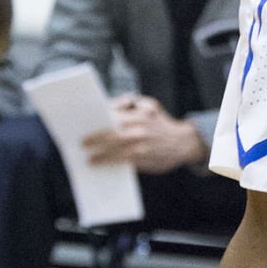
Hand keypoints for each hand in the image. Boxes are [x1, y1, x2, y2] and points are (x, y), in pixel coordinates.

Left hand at [82, 95, 206, 173]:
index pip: (114, 114)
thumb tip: (109, 105)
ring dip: (100, 155)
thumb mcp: (150, 106)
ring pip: (115, 150)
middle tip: (82, 143)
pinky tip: (102, 164)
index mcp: (140, 113)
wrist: (183, 142)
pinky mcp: (144, 158)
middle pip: (111, 134)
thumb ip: (131, 103)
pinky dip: (110, 162)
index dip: (98, 119)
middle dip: (95, 139)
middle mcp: (141, 128)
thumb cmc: (161, 123)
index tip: (86, 123)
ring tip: (89, 159)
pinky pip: (123, 161)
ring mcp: (142, 144)